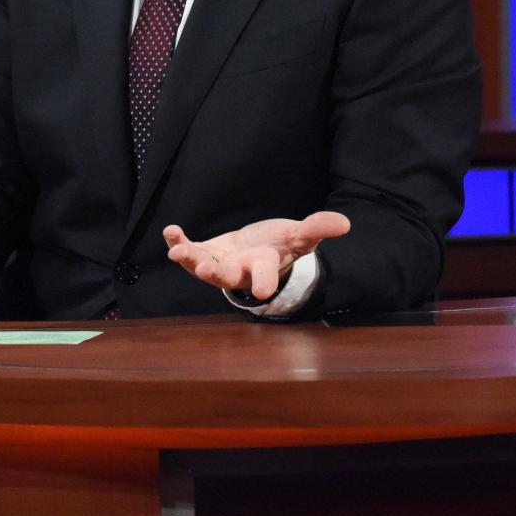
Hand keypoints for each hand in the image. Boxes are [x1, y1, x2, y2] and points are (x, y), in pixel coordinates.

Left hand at [163, 211, 350, 300]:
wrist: (258, 250)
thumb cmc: (280, 245)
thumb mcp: (300, 237)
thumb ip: (317, 229)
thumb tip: (344, 223)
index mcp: (264, 266)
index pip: (265, 275)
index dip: (265, 282)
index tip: (264, 292)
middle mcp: (239, 270)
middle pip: (227, 276)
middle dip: (216, 273)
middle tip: (205, 270)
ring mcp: (219, 264)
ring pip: (202, 266)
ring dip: (188, 259)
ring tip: (178, 252)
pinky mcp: (204, 252)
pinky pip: (189, 249)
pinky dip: (179, 242)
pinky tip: (170, 232)